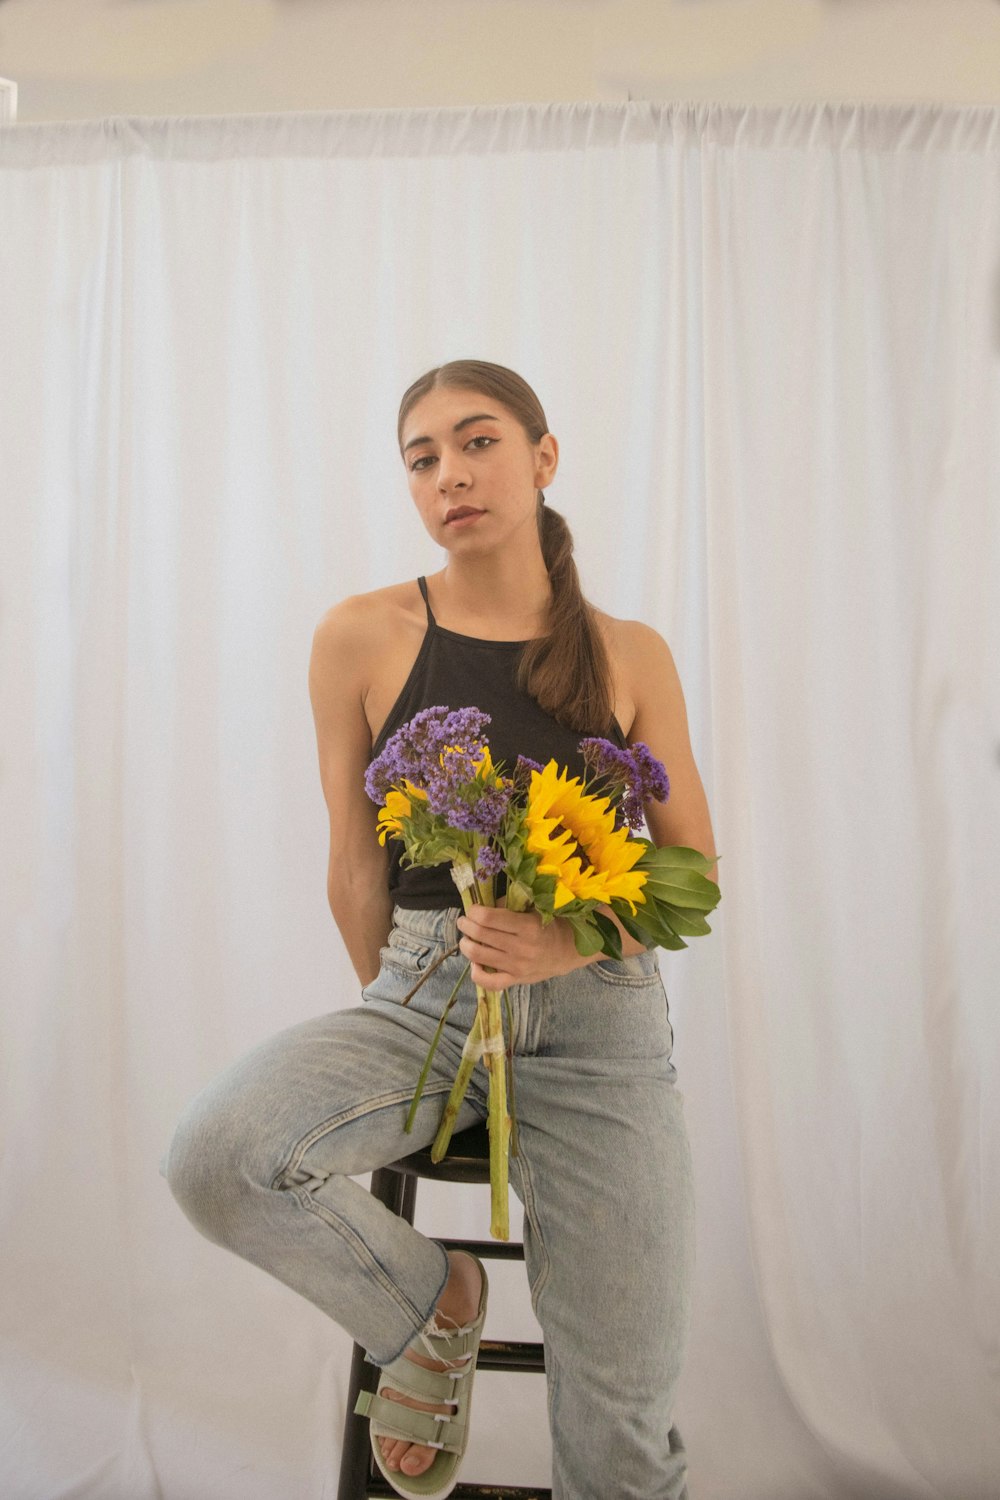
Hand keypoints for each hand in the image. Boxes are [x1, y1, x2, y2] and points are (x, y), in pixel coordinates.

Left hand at [456, 904, 580, 989]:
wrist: (568, 951)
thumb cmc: (549, 925)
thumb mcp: (534, 908)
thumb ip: (509, 905)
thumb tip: (483, 906)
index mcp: (527, 926)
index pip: (488, 918)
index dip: (474, 911)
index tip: (473, 909)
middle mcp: (521, 947)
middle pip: (480, 935)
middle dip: (466, 925)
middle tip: (464, 921)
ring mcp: (517, 967)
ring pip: (479, 956)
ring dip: (466, 945)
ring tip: (467, 938)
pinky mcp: (516, 980)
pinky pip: (489, 982)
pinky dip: (476, 973)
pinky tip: (475, 963)